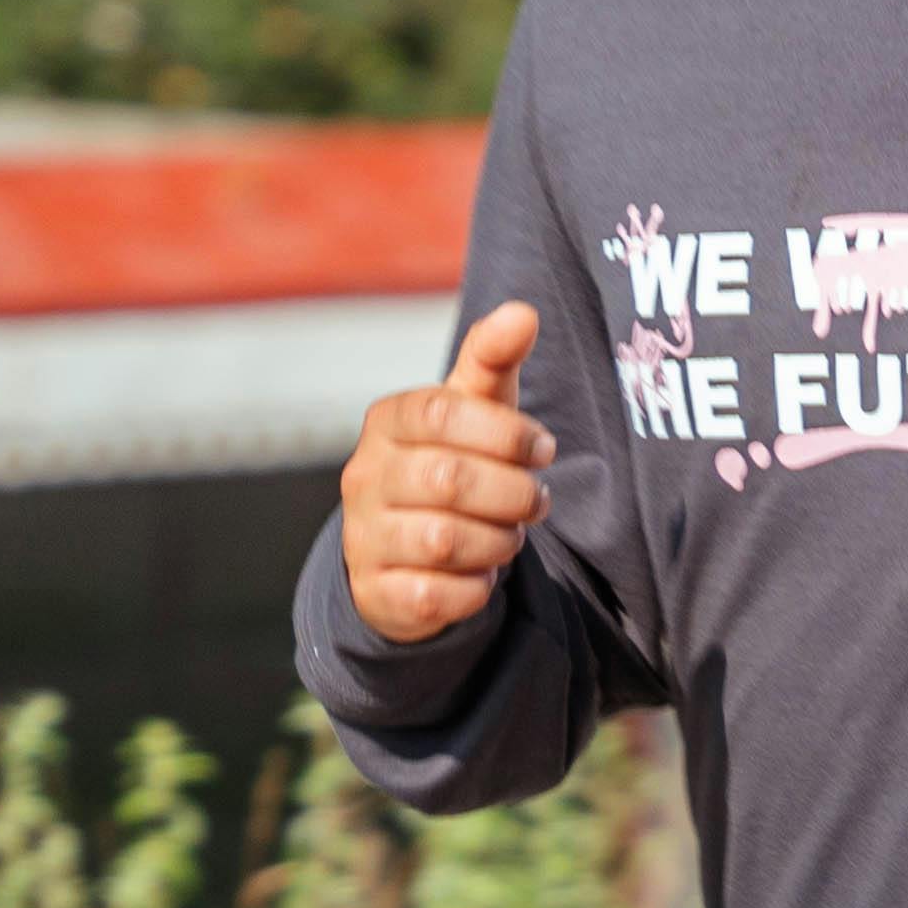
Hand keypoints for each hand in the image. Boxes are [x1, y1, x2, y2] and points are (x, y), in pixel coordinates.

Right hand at [338, 300, 558, 645]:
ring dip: (498, 541)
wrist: (402, 548)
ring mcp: (363, 536)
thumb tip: (524, 310)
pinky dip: (474, 589)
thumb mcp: (473, 408)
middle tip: (538, 501)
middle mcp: (363, 476)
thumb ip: (494, 359)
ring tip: (511, 535)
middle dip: (512, 494)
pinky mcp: (375, 593)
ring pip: (443, 541)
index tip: (545, 449)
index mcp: (388, 422)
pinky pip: (433, 596)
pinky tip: (482, 574)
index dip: (506, 432)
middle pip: (448, 480)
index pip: (442, 413)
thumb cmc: (451, 459)